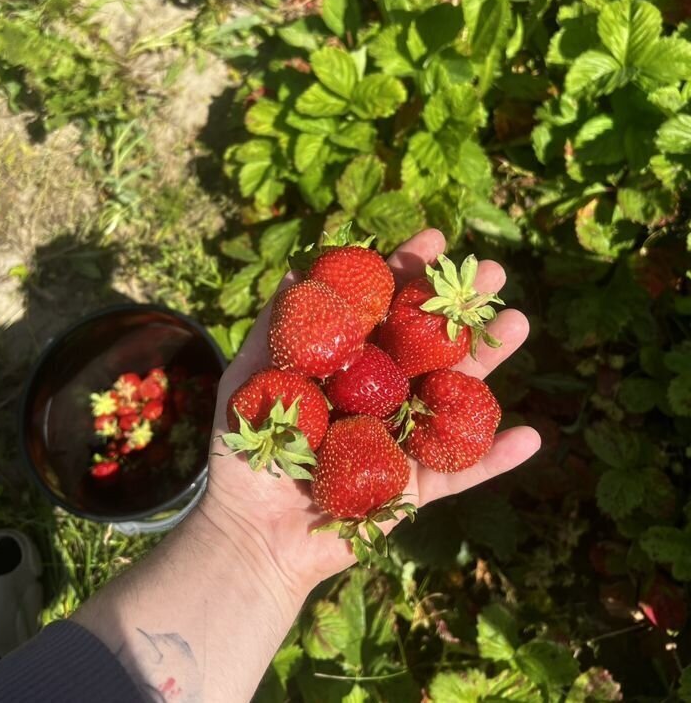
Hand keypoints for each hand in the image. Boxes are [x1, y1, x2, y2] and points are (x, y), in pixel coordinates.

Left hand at [201, 229, 539, 598]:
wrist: (252, 536)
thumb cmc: (243, 457)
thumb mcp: (246, 384)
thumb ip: (273, 332)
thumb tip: (295, 271)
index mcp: (348, 367)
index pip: (384, 311)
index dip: (409, 275)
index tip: (436, 240)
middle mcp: (384, 395)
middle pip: (431, 343)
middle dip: (461, 306)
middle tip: (493, 271)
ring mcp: (404, 438)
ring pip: (456, 394)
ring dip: (491, 361)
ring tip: (519, 322)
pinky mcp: (416, 487)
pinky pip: (460, 473)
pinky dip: (495, 458)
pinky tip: (532, 436)